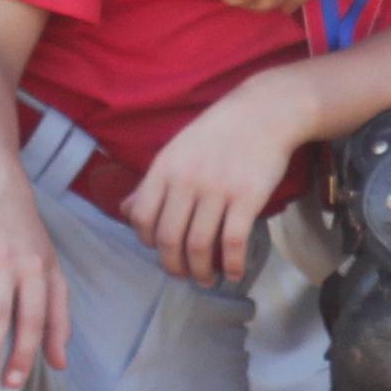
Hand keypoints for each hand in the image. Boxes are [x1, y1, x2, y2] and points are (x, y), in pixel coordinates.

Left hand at [127, 75, 312, 287]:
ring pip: (199, 245)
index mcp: (164, 168)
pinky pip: (234, 240)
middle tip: (183, 274)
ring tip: (206, 279)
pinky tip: (235, 272)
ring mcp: (218, 189)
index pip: (142, 217)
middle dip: (174, 266)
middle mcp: (187, 181)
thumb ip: (151, 183)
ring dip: (201, 271)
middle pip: (169, 239)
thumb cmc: (218, 131)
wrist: (265, 111)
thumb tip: (125, 211)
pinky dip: (233, 264)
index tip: (160, 249)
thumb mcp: (176, 150)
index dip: (147, 241)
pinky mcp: (248, 197)